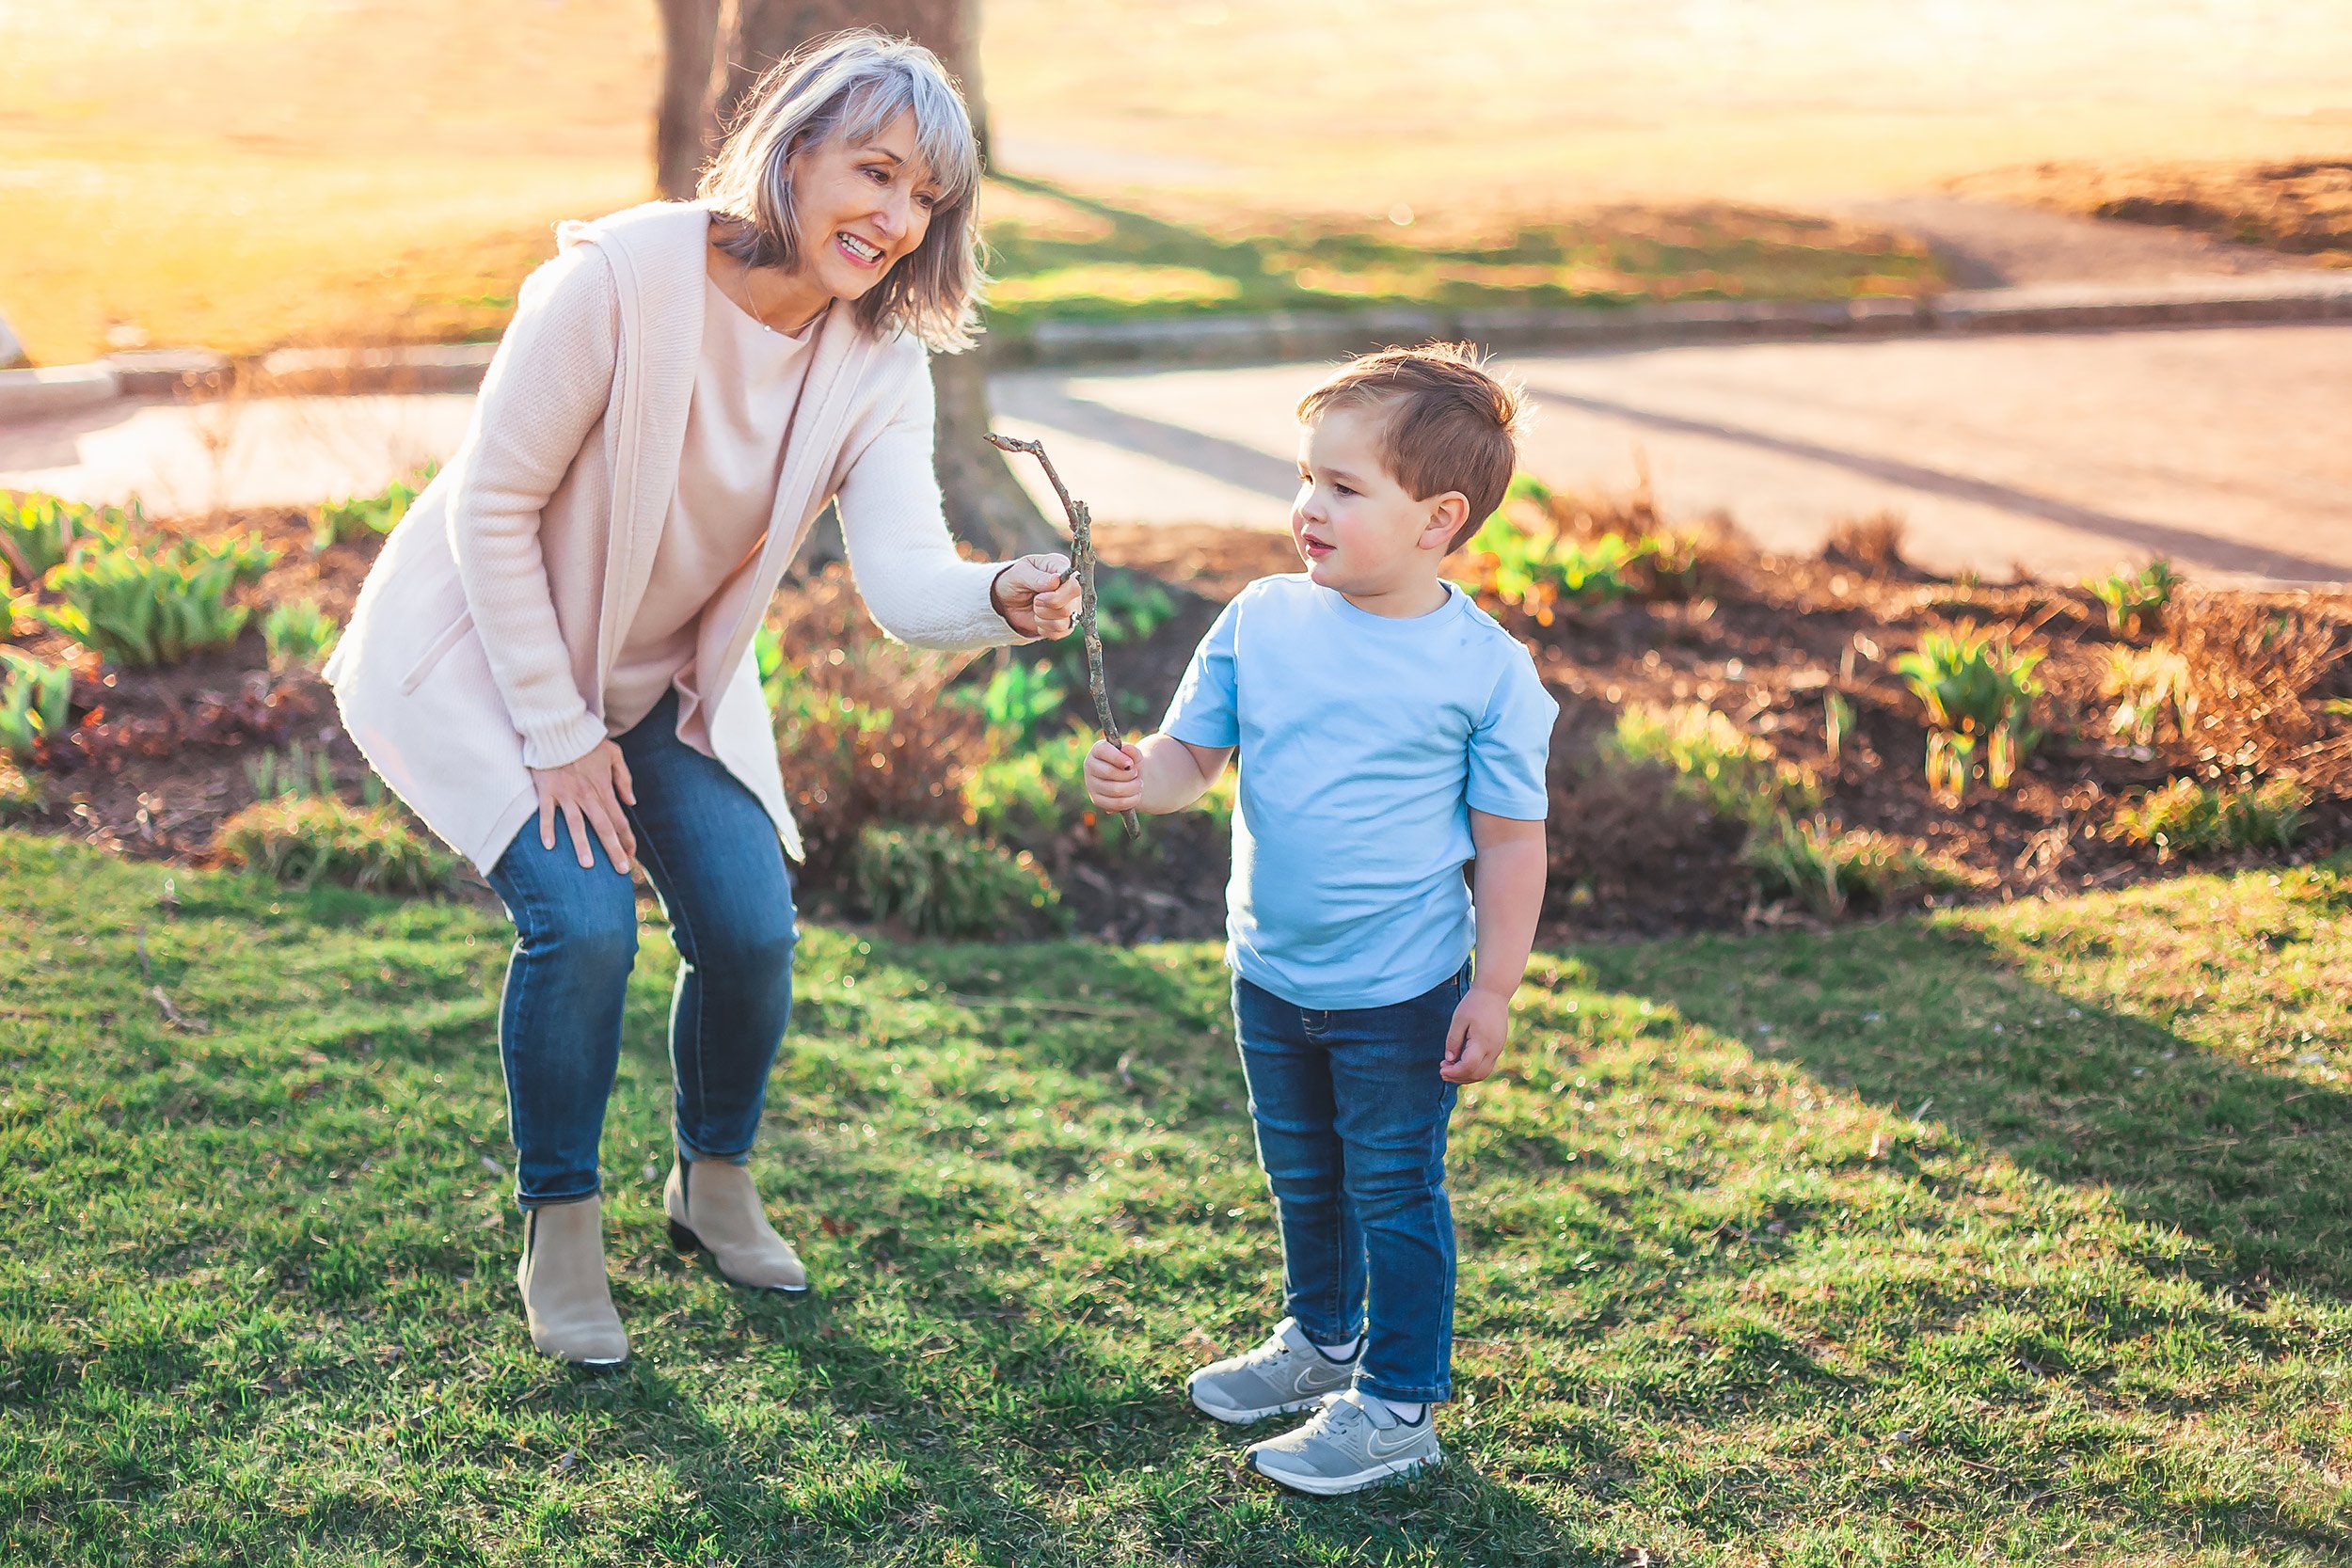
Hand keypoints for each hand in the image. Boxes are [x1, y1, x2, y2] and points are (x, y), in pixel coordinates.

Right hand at [530, 739, 635, 872]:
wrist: (560, 729)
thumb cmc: (587, 742)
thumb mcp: (614, 755)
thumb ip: (624, 779)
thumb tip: (631, 801)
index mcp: (604, 788)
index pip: (619, 819)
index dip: (626, 838)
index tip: (631, 855)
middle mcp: (587, 794)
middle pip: (603, 827)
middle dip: (613, 850)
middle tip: (621, 870)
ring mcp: (566, 794)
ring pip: (576, 824)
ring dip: (582, 845)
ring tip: (588, 865)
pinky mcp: (547, 791)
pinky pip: (546, 813)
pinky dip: (547, 829)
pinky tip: (550, 846)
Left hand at [991, 553, 1081, 638]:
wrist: (1007, 599)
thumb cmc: (1015, 580)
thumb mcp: (1020, 574)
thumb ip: (1037, 577)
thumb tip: (1056, 580)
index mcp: (1062, 568)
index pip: (1074, 585)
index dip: (1057, 595)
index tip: (1039, 596)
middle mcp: (1071, 587)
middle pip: (1070, 607)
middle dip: (1046, 608)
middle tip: (1035, 600)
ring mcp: (1071, 606)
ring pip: (1066, 622)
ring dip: (1043, 618)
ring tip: (1036, 608)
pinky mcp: (1066, 623)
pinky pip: (1061, 633)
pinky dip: (1044, 629)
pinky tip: (1039, 618)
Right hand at [1084, 737, 1142, 813]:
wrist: (1131, 780)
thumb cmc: (1131, 764)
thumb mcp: (1135, 756)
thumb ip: (1132, 751)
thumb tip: (1126, 749)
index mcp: (1098, 750)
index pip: (1103, 751)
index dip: (1118, 758)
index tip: (1131, 764)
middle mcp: (1090, 766)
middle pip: (1109, 772)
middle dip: (1128, 774)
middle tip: (1136, 774)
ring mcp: (1091, 784)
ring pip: (1114, 789)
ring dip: (1132, 788)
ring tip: (1139, 784)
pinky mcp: (1097, 800)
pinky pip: (1115, 803)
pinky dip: (1130, 800)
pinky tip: (1136, 795)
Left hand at [1441, 986, 1510, 1083]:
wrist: (1495, 993)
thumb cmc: (1474, 1003)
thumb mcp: (1459, 1020)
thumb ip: (1453, 1040)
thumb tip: (1449, 1059)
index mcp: (1482, 1042)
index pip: (1468, 1067)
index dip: (1453, 1072)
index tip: (1441, 1068)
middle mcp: (1493, 1049)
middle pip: (1477, 1074)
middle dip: (1458, 1077)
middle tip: (1442, 1071)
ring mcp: (1498, 1049)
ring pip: (1484, 1072)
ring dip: (1466, 1075)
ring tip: (1450, 1068)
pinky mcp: (1498, 1047)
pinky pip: (1487, 1065)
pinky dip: (1473, 1069)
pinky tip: (1461, 1062)